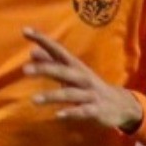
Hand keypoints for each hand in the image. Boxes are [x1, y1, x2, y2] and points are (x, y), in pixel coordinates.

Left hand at [22, 26, 143, 131]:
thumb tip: (32, 52)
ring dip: (52, 96)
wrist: (121, 104)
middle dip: (45, 69)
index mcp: (75, 66)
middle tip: (24, 69)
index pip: (57, 49)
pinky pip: (82, 111)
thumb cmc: (89, 85)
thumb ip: (52, 63)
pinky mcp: (96, 110)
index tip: (25, 30)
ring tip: (34, 100)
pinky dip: (71, 112)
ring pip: (70, 93)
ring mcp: (90, 93)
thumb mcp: (72, 72)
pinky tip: (58, 115)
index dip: (42, 39)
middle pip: (62, 70)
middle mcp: (82, 77)